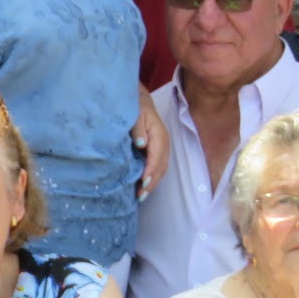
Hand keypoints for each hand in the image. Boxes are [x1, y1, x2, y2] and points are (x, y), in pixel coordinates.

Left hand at [132, 86, 169, 200]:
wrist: (140, 101)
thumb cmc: (135, 107)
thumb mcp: (135, 114)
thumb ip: (138, 129)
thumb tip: (142, 144)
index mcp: (159, 135)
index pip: (156, 157)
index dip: (150, 171)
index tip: (143, 182)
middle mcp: (163, 143)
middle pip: (161, 167)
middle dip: (152, 182)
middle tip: (140, 196)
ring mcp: (162, 148)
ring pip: (161, 169)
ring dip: (152, 183)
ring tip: (140, 196)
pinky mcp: (157, 151)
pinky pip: (157, 167)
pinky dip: (151, 178)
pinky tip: (142, 186)